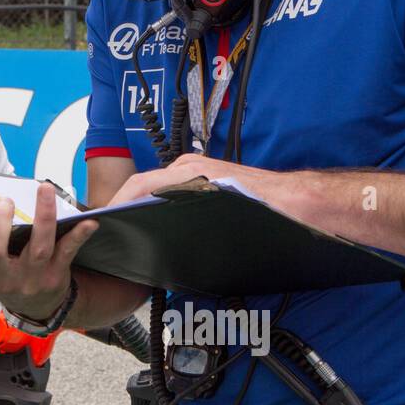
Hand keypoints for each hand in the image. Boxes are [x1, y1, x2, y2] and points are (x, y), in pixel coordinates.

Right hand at [0, 182, 97, 321]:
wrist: (38, 305)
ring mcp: (31, 279)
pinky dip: (78, 235)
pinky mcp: (57, 275)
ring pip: (36, 246)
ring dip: (42, 215)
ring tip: (43, 188)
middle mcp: (2, 281)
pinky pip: (68, 252)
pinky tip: (88, 220)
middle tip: (2, 204)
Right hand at [107, 152, 295, 216]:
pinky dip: (159, 208)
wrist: (301, 203)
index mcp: (187, 173)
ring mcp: (197, 175)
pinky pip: (173, 194)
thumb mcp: (220, 213)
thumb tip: (149, 217)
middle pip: (144, 188)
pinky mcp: (206, 184)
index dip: (117, 203)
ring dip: (142, 209)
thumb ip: (183, 211)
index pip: (139, 185)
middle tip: (113, 234)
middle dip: (125, 208)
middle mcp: (189, 169)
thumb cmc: (268, 208)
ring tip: (131, 235)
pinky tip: (159, 228)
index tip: (103, 220)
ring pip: (158, 192)